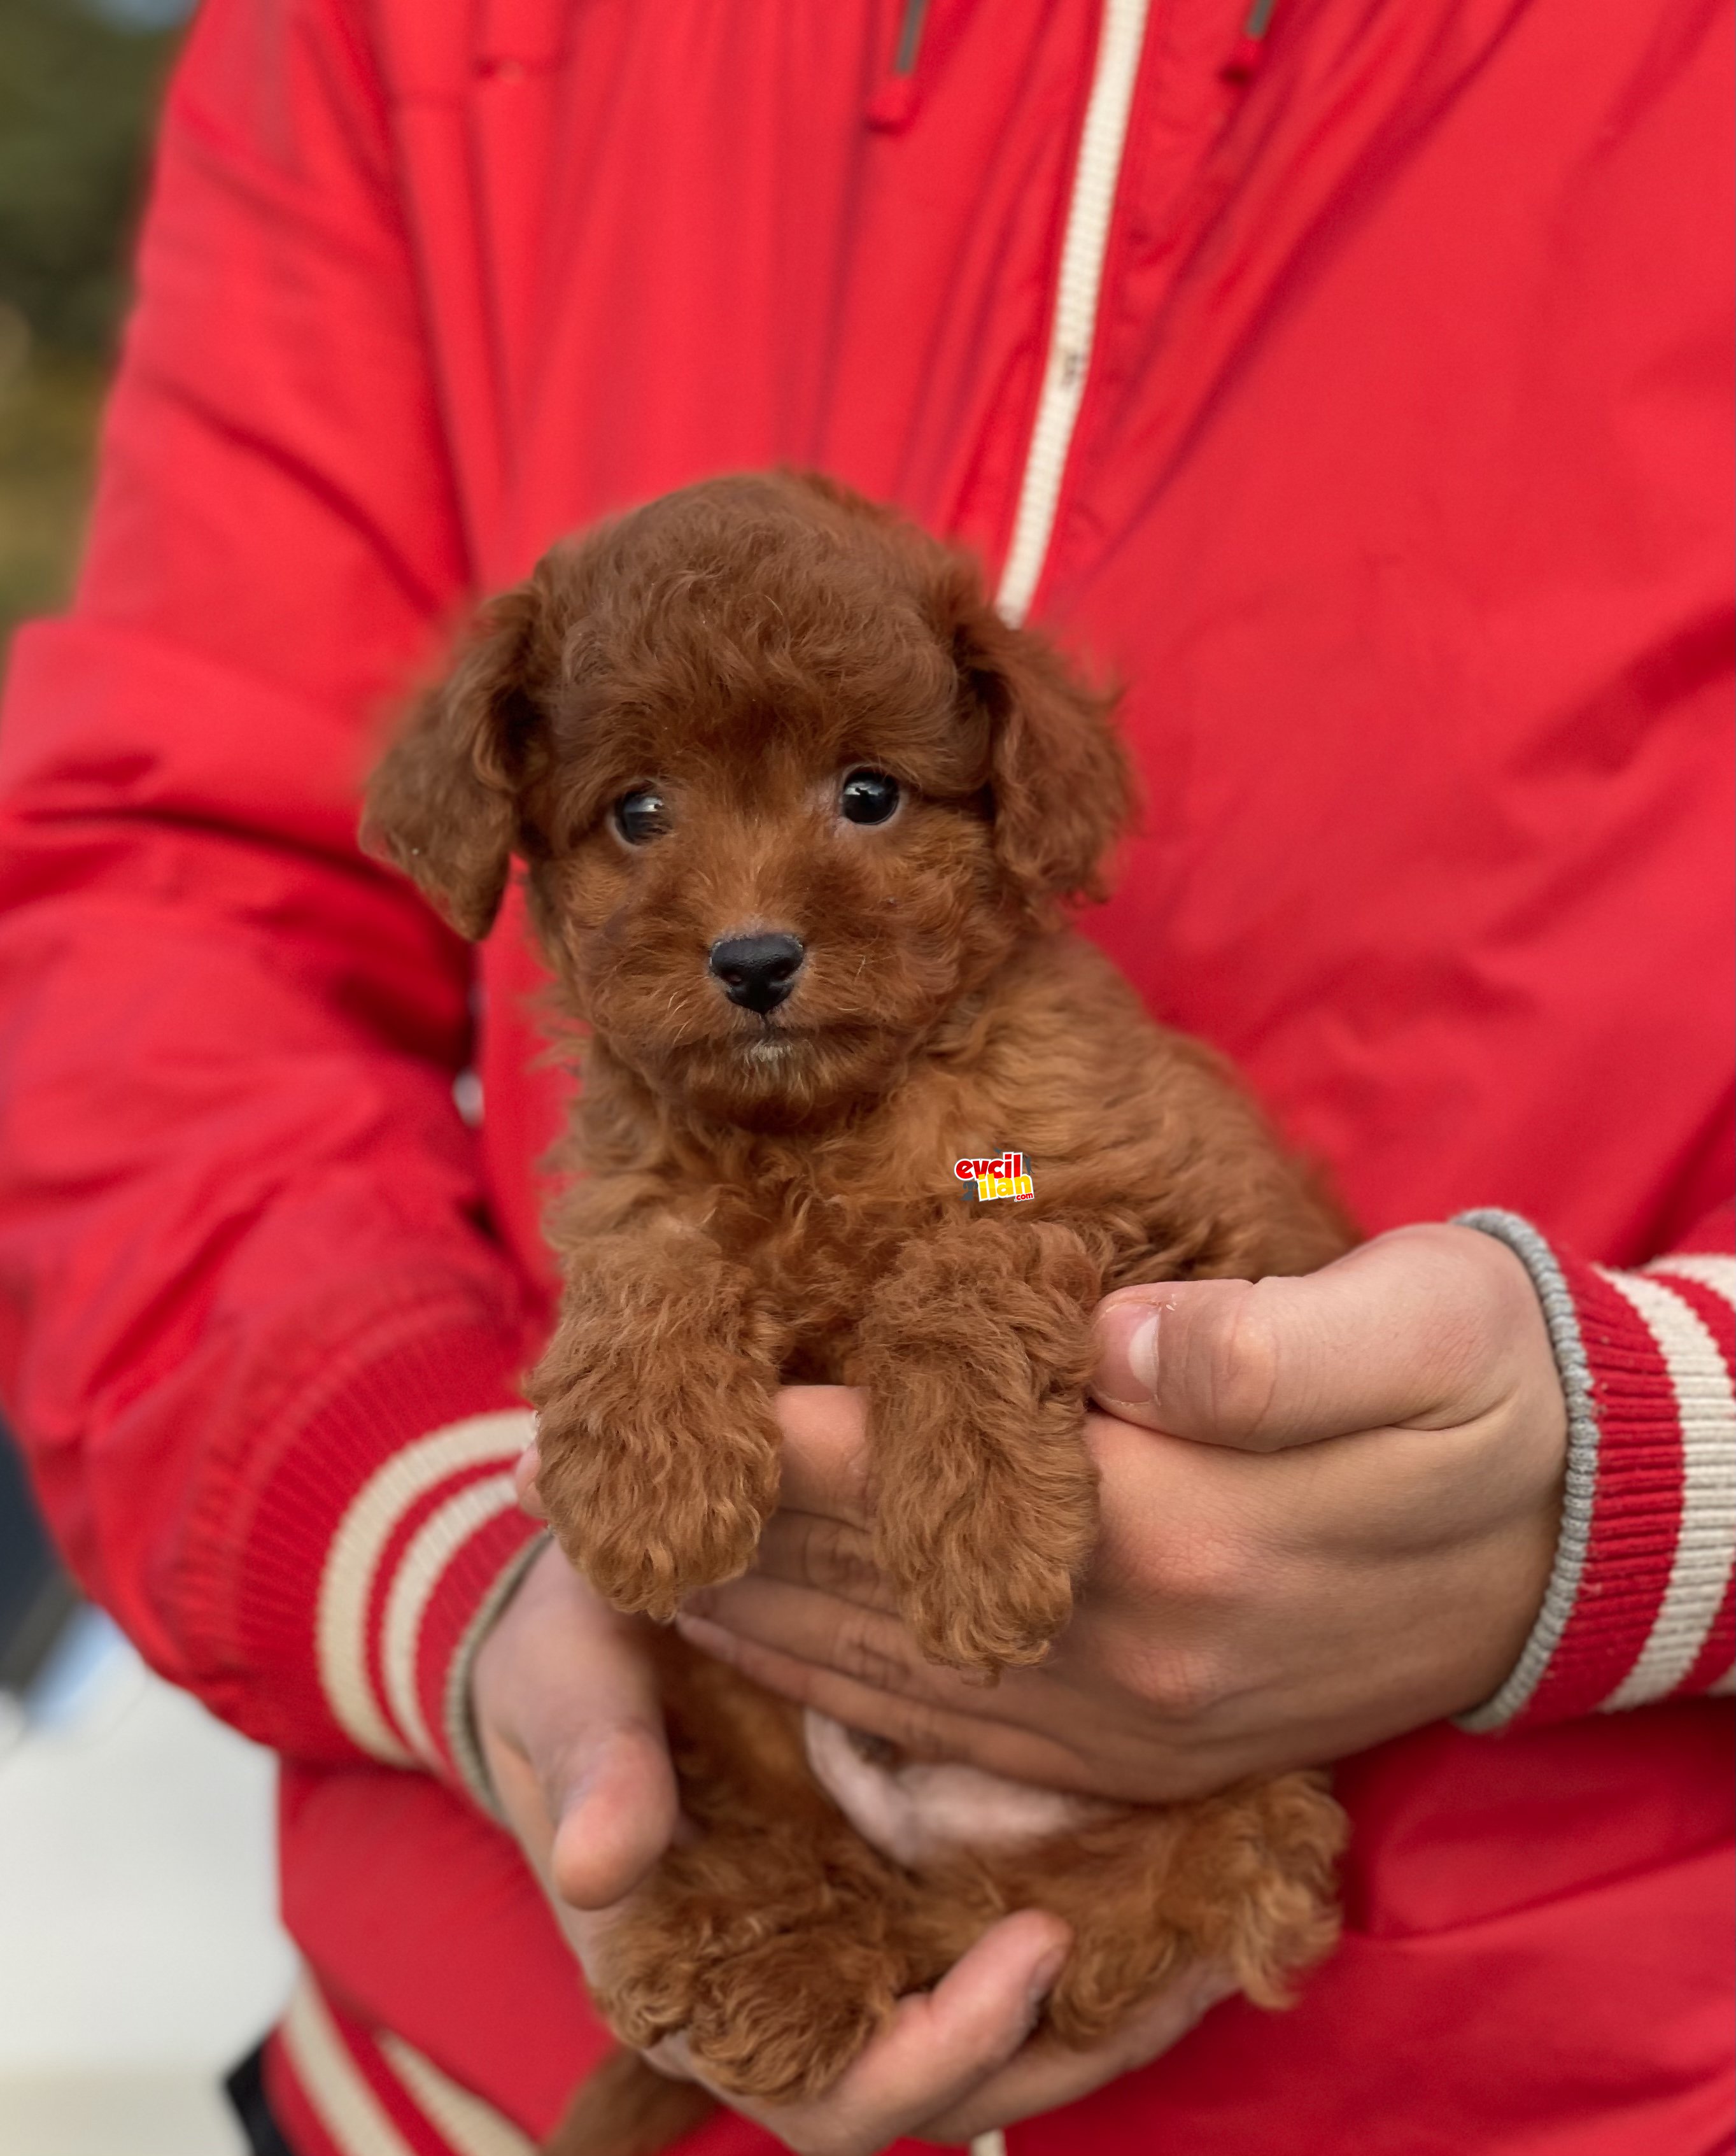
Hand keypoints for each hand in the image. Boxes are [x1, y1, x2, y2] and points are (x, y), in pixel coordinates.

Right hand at [474, 1540, 1223, 2152]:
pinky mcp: (899, 1867)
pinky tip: (1186, 1865)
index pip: (820, 2089)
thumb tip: (608, 1868)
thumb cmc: (572, 1647)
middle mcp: (783, 1979)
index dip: (933, 2056)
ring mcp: (850, 1929)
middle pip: (934, 2092)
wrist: (605, 1599)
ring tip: (1216, 1934)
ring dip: (1103, 2010)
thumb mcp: (565, 1679)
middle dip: (1057, 2049)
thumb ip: (592, 1763)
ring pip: (990, 2035)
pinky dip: (1097, 1924)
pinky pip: (1001, 1929)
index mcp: (687, 1974)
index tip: (1033, 1955)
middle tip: (1171, 1959)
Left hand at [673, 1224, 1566, 1801]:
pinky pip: (972, 1755)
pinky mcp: (1156, 1754)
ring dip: (768, 1634)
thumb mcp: (1414, 1328)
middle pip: (888, 1599)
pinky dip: (857, 1715)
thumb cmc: (1481, 1394)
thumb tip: (1111, 1346)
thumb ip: (1258, 1348)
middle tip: (590, 1495)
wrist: (1568, 1532)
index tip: (673, 1403)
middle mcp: (1140, 1658)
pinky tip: (784, 1674)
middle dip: (733, 1544)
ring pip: (906, 1689)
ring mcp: (1144, 1727)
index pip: (930, 1487)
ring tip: (642, 1581)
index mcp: (1180, 1536)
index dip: (788, 1446)